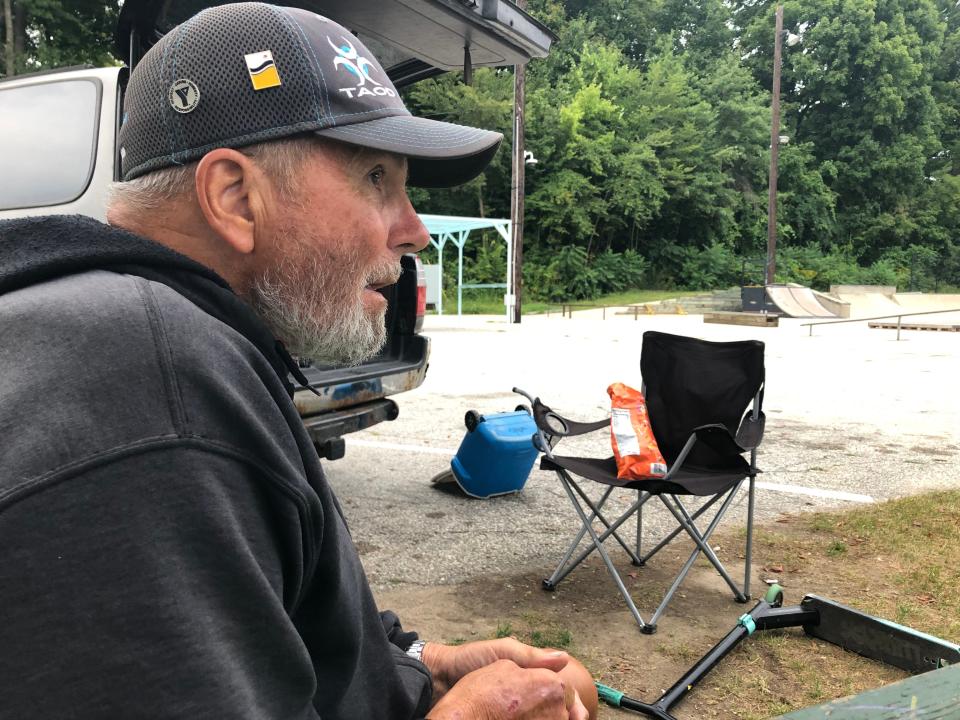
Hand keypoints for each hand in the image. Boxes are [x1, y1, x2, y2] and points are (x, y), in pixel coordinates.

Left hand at [425, 659, 588, 719]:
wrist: (438, 679)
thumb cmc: (469, 660)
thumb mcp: (502, 653)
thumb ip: (532, 657)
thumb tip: (565, 659)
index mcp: (529, 675)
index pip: (561, 691)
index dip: (574, 706)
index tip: (580, 717)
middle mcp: (525, 694)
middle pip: (556, 710)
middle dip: (567, 717)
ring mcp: (514, 709)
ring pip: (542, 718)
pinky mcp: (502, 718)